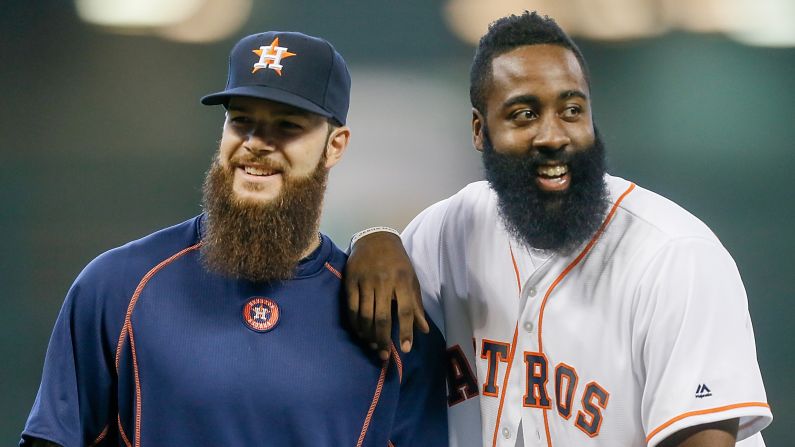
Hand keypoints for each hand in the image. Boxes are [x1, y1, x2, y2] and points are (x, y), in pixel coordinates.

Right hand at [345, 231, 428, 360]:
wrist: (375, 238)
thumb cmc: (398, 263)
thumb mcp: (411, 280)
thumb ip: (416, 306)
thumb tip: (424, 331)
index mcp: (403, 281)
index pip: (405, 311)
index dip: (406, 331)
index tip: (405, 349)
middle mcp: (384, 281)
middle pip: (382, 317)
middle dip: (383, 339)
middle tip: (383, 355)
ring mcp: (365, 281)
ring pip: (365, 315)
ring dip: (368, 334)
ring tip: (372, 346)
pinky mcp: (350, 280)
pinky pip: (351, 307)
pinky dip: (354, 323)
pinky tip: (359, 332)